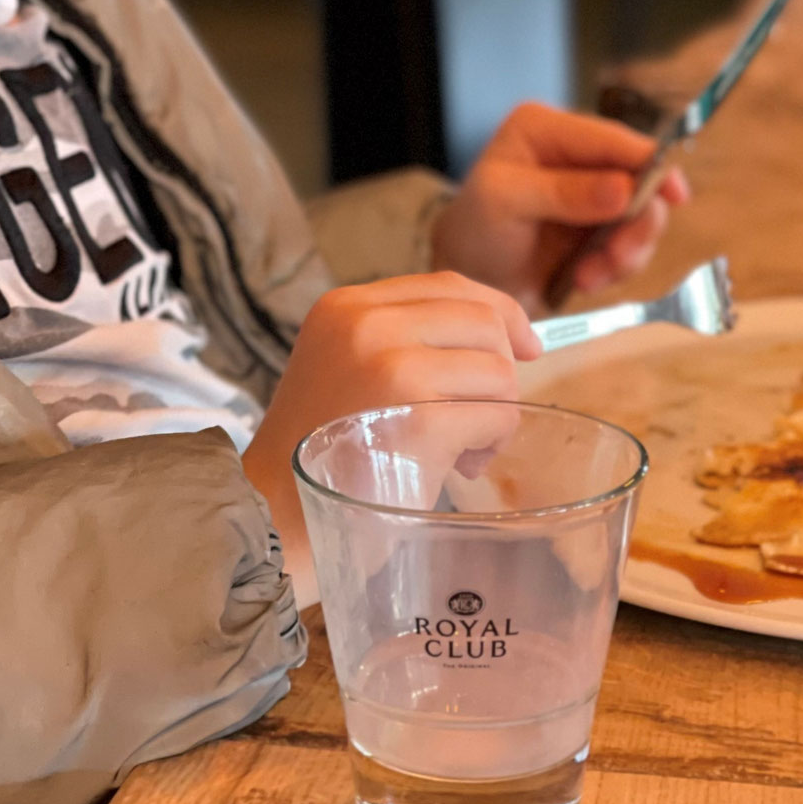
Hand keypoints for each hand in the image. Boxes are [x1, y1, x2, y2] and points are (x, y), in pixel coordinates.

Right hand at [242, 273, 537, 607]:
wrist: (277, 519)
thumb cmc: (322, 455)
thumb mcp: (346, 368)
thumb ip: (405, 340)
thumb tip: (508, 335)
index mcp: (346, 307)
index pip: (447, 284)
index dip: (500, 311)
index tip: (526, 346)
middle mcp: (367, 325)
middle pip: (483, 323)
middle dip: (498, 374)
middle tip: (475, 421)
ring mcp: (392, 368)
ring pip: (498, 371)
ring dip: (495, 416)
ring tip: (459, 451)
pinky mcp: (420, 419)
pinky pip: (497, 416)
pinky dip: (490, 444)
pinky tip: (457, 467)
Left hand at [430, 101, 689, 314]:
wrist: (470, 283)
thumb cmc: (474, 233)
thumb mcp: (504, 203)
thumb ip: (562, 193)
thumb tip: (623, 187)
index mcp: (545, 128)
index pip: (608, 138)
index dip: (647, 162)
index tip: (672, 193)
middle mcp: (576, 153)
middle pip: (638, 175)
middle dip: (635, 222)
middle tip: (618, 256)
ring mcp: (594, 191)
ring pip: (643, 214)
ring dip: (625, 251)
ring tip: (589, 276)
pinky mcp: (603, 226)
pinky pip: (634, 244)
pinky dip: (616, 267)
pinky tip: (585, 279)